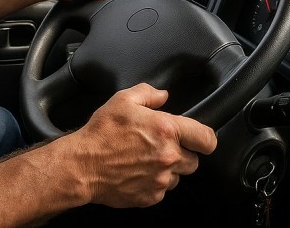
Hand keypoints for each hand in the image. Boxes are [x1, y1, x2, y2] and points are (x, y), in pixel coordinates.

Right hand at [68, 83, 216, 207]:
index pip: (207, 139)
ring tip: (146, 159)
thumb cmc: (101, 134)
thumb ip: (148, 93)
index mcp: (166, 131)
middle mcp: (168, 157)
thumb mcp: (123, 100)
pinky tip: (138, 172)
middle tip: (161, 146)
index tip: (200, 139)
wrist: (82, 165)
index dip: (205, 138)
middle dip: (182, 153)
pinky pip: (163, 190)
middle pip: (194, 160)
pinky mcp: (151, 197)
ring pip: (179, 176)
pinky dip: (155, 183)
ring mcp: (160, 179)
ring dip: (169, 169)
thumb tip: (163, 95)